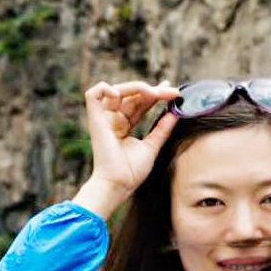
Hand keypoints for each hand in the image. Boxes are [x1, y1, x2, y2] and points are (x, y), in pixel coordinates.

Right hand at [83, 79, 179, 197]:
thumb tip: (176, 113)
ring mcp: (104, 118)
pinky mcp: (95, 119)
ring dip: (136, 87)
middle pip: (132, 95)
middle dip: (153, 90)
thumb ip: (163, 129)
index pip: (140, 102)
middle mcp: (114, 119)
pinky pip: (93, 94)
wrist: (119, 183)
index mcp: (125, 125)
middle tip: (171, 92)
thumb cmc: (132, 171)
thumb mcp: (152, 146)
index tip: (173, 91)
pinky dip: (105, 88)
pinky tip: (121, 94)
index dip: (155, 94)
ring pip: (117, 90)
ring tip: (154, 93)